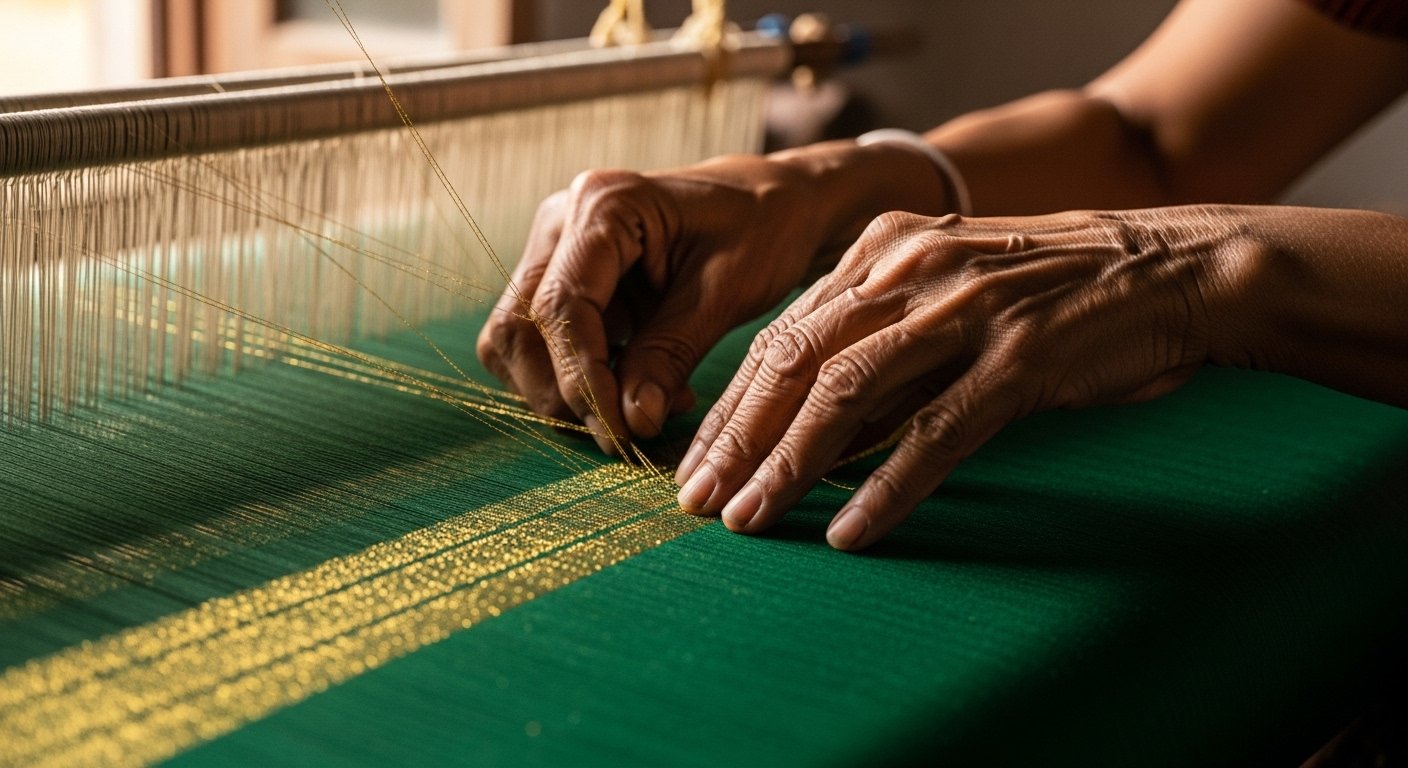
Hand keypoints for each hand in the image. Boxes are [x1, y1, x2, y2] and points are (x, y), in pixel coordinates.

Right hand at [476, 142, 947, 451]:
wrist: (772, 203)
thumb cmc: (761, 231)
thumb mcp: (726, 294)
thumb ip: (671, 355)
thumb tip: (632, 422)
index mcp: (604, 204)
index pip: (562, 306)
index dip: (582, 378)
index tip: (619, 431)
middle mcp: (562, 221)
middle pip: (520, 326)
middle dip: (565, 392)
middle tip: (627, 431)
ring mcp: (554, 248)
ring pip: (518, 341)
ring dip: (567, 390)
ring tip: (644, 404)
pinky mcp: (561, 277)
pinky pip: (542, 342)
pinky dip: (578, 378)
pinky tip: (638, 385)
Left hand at [675, 207, 1236, 549]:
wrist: (1173, 267)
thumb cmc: (1055, 293)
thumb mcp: (952, 297)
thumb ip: (884, 351)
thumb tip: (817, 437)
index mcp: (885, 249)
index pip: (782, 334)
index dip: (731, 405)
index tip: (696, 462)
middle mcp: (911, 269)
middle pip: (795, 361)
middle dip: (736, 438)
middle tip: (696, 501)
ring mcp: (964, 310)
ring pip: (846, 393)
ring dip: (788, 465)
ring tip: (748, 521)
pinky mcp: (1017, 358)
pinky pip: (934, 433)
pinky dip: (885, 487)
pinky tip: (850, 533)